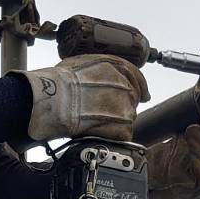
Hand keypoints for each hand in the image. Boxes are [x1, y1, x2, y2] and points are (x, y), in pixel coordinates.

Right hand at [17, 54, 148, 143]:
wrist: (55, 102)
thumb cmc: (59, 83)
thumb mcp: (78, 63)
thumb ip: (95, 68)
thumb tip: (94, 74)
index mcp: (115, 68)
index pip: (135, 76)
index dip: (140, 86)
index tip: (144, 94)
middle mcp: (124, 86)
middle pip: (132, 98)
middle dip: (121, 104)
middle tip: (105, 111)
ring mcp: (125, 108)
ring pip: (127, 116)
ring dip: (115, 120)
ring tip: (97, 121)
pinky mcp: (122, 127)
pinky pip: (123, 133)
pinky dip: (114, 134)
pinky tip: (100, 131)